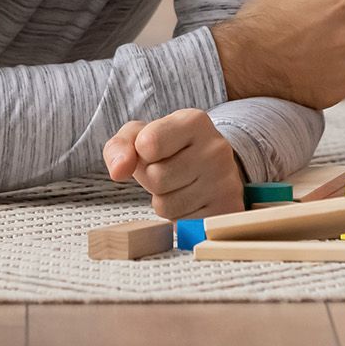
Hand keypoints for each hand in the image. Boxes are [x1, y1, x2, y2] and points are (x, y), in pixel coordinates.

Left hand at [104, 109, 244, 220]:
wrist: (212, 167)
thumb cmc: (171, 150)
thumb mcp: (141, 136)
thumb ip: (119, 146)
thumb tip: (118, 171)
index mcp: (194, 122)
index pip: (148, 144)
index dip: (141, 153)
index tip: (153, 150)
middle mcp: (215, 148)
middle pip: (156, 178)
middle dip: (151, 179)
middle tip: (167, 170)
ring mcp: (224, 181)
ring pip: (166, 206)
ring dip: (164, 200)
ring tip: (180, 185)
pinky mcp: (226, 209)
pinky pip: (181, 224)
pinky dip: (179, 217)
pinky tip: (191, 201)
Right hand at [209, 0, 344, 107]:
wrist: (238, 62)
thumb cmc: (262, 18)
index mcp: (343, 3)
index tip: (332, 10)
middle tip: (316, 31)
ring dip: (340, 54)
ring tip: (305, 52)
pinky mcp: (336, 91)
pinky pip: (342, 81)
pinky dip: (328, 77)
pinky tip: (302, 71)